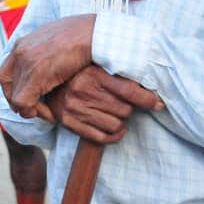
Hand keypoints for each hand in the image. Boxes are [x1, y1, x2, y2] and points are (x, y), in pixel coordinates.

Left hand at [0, 14, 96, 120]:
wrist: (93, 34)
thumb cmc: (83, 37)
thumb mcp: (55, 41)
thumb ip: (44, 53)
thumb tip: (46, 67)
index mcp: (22, 44)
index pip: (5, 73)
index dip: (14, 89)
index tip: (31, 98)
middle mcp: (19, 52)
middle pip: (6, 85)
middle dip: (19, 102)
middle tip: (36, 110)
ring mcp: (26, 63)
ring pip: (15, 97)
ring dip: (29, 110)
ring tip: (48, 113)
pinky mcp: (37, 74)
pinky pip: (24, 102)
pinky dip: (36, 112)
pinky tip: (52, 114)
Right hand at [42, 65, 162, 143]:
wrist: (45, 78)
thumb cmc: (79, 72)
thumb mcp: (98, 66)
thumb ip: (120, 73)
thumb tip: (151, 88)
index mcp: (93, 73)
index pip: (129, 91)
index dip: (148, 99)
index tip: (158, 103)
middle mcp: (82, 90)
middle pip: (125, 110)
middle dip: (130, 109)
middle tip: (126, 104)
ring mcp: (74, 108)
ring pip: (115, 125)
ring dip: (122, 122)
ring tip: (118, 114)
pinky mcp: (68, 122)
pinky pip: (101, 138)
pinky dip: (115, 136)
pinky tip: (117, 129)